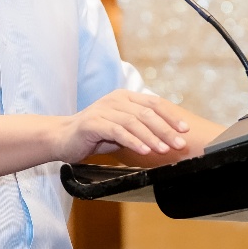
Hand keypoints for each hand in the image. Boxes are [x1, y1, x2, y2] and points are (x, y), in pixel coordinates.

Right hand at [54, 90, 190, 162]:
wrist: (62, 138)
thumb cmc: (95, 135)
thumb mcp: (122, 129)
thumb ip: (141, 128)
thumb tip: (169, 138)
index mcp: (125, 97)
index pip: (153, 103)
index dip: (171, 116)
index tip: (185, 130)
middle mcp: (115, 99)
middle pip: (147, 113)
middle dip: (166, 129)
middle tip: (179, 144)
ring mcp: (103, 109)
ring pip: (134, 122)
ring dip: (152, 137)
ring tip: (164, 150)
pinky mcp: (92, 123)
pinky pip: (117, 131)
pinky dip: (133, 141)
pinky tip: (144, 151)